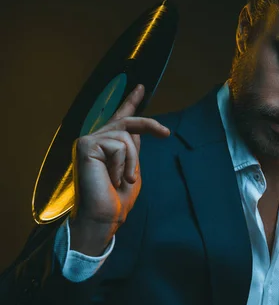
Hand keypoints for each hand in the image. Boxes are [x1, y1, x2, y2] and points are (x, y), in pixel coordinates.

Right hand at [70, 83, 169, 231]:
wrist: (105, 217)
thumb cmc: (118, 199)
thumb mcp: (132, 170)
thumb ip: (132, 150)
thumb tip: (138, 132)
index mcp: (107, 146)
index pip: (120, 119)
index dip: (131, 102)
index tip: (141, 87)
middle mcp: (95, 140)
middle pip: (126, 121)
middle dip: (149, 124)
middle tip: (165, 133)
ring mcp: (88, 141)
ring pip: (126, 136)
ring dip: (132, 160)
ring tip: (123, 179)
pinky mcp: (86, 145)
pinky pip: (119, 144)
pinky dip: (123, 163)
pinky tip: (113, 177)